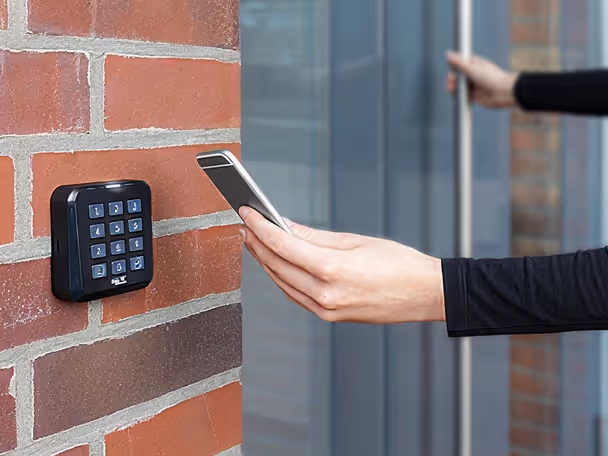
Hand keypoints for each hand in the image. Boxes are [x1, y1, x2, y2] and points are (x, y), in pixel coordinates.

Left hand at [239, 207, 445, 323]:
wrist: (425, 294)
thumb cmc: (400, 265)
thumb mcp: (356, 241)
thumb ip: (315, 237)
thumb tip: (286, 227)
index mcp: (333, 271)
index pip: (282, 246)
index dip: (260, 227)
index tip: (248, 213)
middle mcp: (325, 295)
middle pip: (277, 266)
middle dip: (257, 243)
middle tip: (246, 224)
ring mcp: (327, 310)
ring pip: (283, 283)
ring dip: (265, 261)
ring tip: (256, 241)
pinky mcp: (330, 317)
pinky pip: (296, 296)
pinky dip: (282, 278)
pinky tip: (277, 264)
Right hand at [446, 51, 518, 108]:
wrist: (504, 92)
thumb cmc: (492, 78)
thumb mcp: (472, 68)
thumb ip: (459, 62)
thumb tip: (448, 53)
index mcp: (474, 64)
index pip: (459, 64)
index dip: (453, 68)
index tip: (451, 72)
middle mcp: (474, 74)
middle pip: (458, 77)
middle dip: (453, 80)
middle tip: (451, 84)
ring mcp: (474, 85)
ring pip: (459, 87)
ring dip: (455, 89)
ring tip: (453, 91)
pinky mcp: (475, 96)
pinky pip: (464, 96)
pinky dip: (460, 97)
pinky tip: (458, 98)